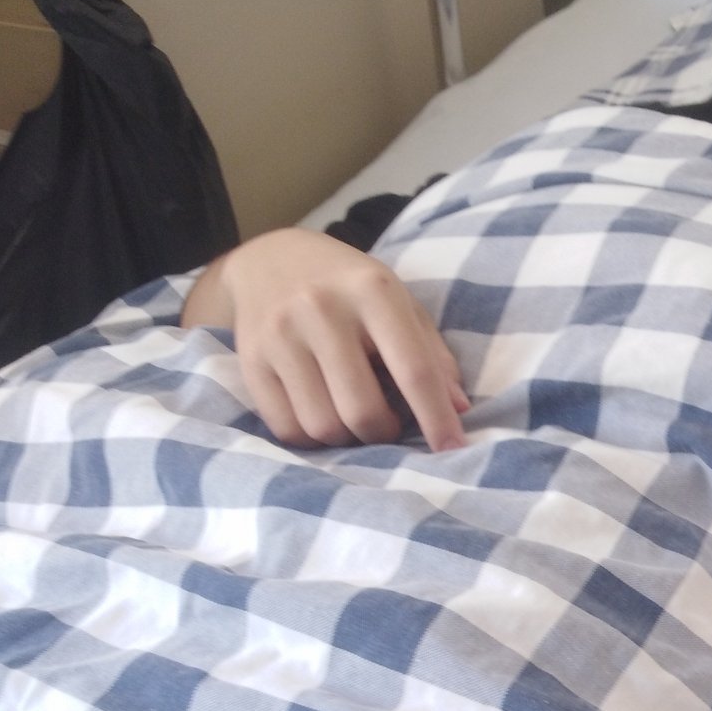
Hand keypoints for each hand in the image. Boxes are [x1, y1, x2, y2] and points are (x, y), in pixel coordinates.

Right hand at [184, 229, 467, 451]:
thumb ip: (433, 353)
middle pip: (362, 410)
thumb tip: (460, 409)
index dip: (436, 417)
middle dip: (383, 433)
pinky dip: (311, 438)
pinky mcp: (251, 359)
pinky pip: (287, 428)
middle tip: (386, 424)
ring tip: (351, 415)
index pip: (413, 368)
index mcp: (372, 290)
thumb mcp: (400, 304)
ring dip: (346, 437)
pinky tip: (321, 414)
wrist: (269, 259)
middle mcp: (321, 308)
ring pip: (323, 426)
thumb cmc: (351, 288)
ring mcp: (280, 334)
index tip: (452, 451)